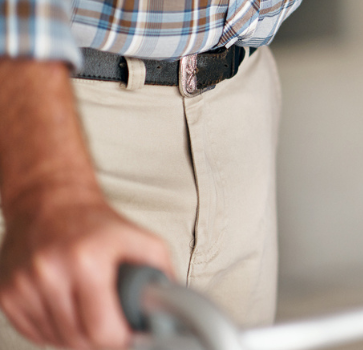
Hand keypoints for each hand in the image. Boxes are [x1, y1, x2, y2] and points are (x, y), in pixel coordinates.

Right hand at [0, 187, 172, 349]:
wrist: (49, 201)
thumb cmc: (95, 224)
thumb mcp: (141, 240)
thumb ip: (161, 274)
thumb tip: (172, 309)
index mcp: (85, 261)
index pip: (101, 329)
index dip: (120, 340)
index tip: (129, 335)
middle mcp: (49, 272)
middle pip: (77, 339)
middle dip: (100, 340)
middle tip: (112, 327)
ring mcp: (23, 284)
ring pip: (54, 340)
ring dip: (75, 336)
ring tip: (89, 314)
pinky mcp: (6, 292)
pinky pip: (32, 332)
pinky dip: (52, 330)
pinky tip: (67, 311)